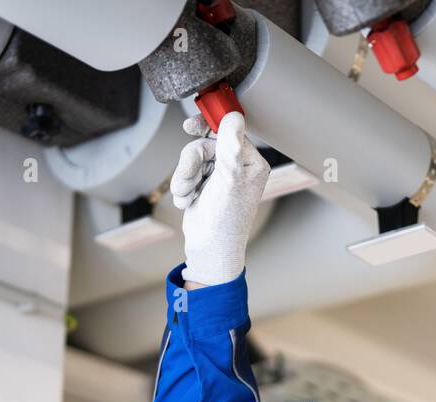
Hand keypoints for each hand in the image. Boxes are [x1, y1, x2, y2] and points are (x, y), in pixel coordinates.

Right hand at [171, 112, 269, 286]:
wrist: (209, 250)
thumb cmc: (225, 222)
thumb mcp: (229, 180)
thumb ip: (230, 148)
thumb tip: (234, 117)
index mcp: (251, 163)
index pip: (230, 131)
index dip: (209, 126)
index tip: (191, 125)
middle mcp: (238, 167)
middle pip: (205, 144)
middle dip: (191, 163)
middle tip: (188, 180)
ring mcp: (220, 175)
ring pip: (192, 158)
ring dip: (184, 177)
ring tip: (187, 196)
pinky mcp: (204, 184)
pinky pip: (186, 171)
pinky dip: (183, 187)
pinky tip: (188, 201)